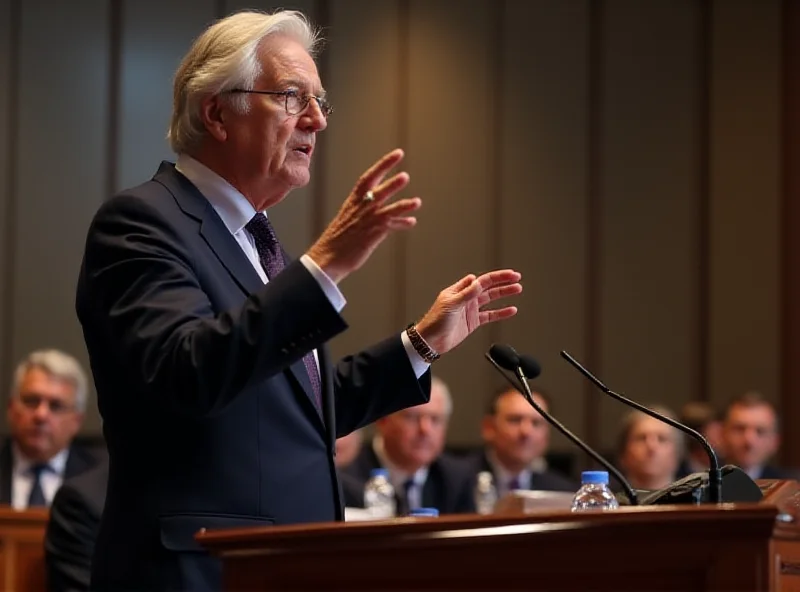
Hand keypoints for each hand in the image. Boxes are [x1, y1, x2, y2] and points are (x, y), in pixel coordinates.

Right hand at [306, 149, 420, 282]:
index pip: (368, 178)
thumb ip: (365, 210)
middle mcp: (360, 208)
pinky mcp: (371, 234)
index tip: (398, 154)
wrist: (327, 257)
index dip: (383, 165)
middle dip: (392, 183)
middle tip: (406, 176)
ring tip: (417, 201)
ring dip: (403, 205)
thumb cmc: (337, 240)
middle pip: (378, 191)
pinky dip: (402, 223)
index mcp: (353, 201)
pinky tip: (412, 221)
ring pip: (387, 209)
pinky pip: (390, 226)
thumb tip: (381, 210)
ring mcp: (366, 221)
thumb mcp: (349, 218)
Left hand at [414, 270, 522, 354]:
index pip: (482, 280)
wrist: (431, 341)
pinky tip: (510, 310)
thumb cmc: (435, 321)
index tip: (510, 274)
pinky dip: (501, 312)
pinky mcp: (473, 321)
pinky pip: (490, 315)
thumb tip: (478, 281)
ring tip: (517, 290)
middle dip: (503, 282)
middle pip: (489, 287)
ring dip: (504, 294)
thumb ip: (467, 293)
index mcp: (460, 290)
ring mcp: (470, 309)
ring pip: (491, 299)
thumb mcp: (452, 304)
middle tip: (517, 279)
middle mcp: (467, 298)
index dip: (497, 277)